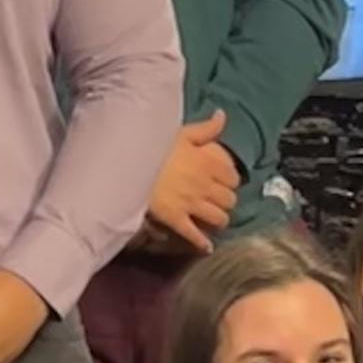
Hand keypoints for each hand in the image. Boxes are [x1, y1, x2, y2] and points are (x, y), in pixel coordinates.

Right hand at [145, 113, 240, 256]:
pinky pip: (194, 235)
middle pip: (230, 200)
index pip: (234, 178)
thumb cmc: (155, 145)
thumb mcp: (182, 131)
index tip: (225, 181)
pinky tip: (207, 248)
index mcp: (208, 163)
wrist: (129, 164)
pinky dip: (202, 243)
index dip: (231, 181)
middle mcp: (204, 185)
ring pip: (219, 218)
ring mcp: (191, 204)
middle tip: (219, 201)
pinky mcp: (176, 219)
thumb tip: (223, 115)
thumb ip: (206, 127)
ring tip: (215, 219)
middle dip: (227, 201)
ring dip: (220, 220)